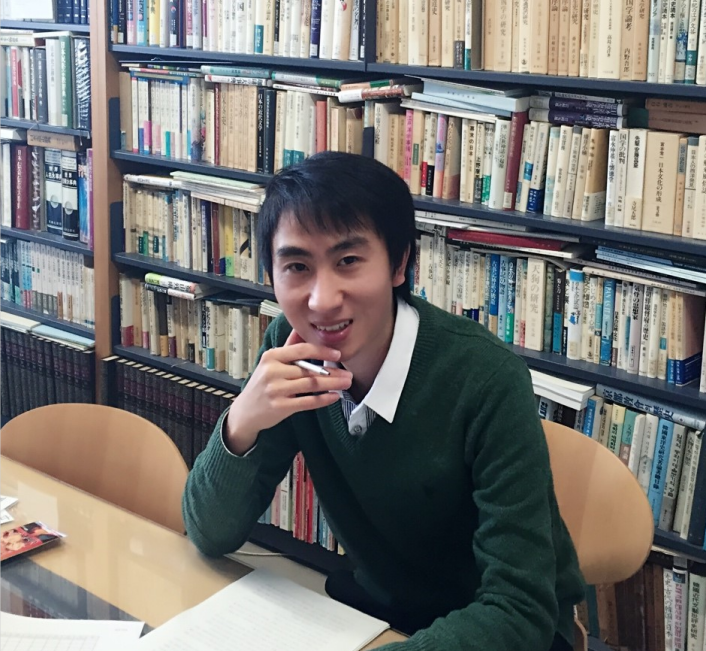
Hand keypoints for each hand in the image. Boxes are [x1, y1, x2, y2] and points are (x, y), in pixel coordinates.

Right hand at [225, 329, 351, 454]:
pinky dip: (323, 399)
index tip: (337, 354)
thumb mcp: (270, 362)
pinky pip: (307, 402)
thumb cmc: (262, 384)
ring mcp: (276, 390)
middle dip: (332, 372)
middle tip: (348, 373)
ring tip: (345, 383)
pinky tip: (334, 397)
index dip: (321, 351)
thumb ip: (288, 347)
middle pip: (309, 369)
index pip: (301, 350)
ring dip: (332, 384)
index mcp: (271, 357)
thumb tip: (301, 328)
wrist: (245, 411)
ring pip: (310, 385)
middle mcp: (272, 372)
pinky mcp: (280, 407)